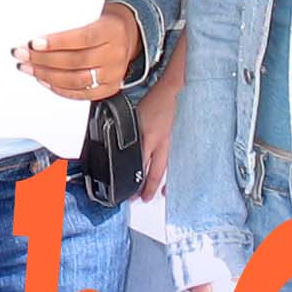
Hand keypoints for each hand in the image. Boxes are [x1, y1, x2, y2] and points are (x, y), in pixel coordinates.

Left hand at [16, 7, 141, 100]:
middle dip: (43, 60)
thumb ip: (70, 23)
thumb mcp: (92, 15)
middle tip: (22, 55)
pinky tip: (44, 80)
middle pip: (76, 61)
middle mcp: (115, 54)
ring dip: (47, 75)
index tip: (33, 43)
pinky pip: (82, 94)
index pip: (82, 38)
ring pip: (76, 80)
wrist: (128, 35)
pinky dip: (60, 89)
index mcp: (111, 31)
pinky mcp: (110, 88)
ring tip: (28, 68)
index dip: (56, 42)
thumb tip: (37, 35)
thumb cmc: (103, 23)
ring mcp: (114, 74)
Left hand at [136, 60, 181, 201]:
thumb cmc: (154, 101)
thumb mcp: (134, 117)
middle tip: (139, 200)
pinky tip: (169, 182)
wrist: (173, 92)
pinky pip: (170, 162)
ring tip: (156, 195)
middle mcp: (159, 144)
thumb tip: (117, 143)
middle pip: (152, 172)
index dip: (134, 180)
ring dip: (157, 184)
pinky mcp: (174, 142)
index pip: (138, 164)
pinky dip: (169, 174)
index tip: (128, 191)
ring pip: (162, 169)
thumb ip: (127, 132)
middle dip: (146, 188)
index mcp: (147, 137)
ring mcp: (169, 144)